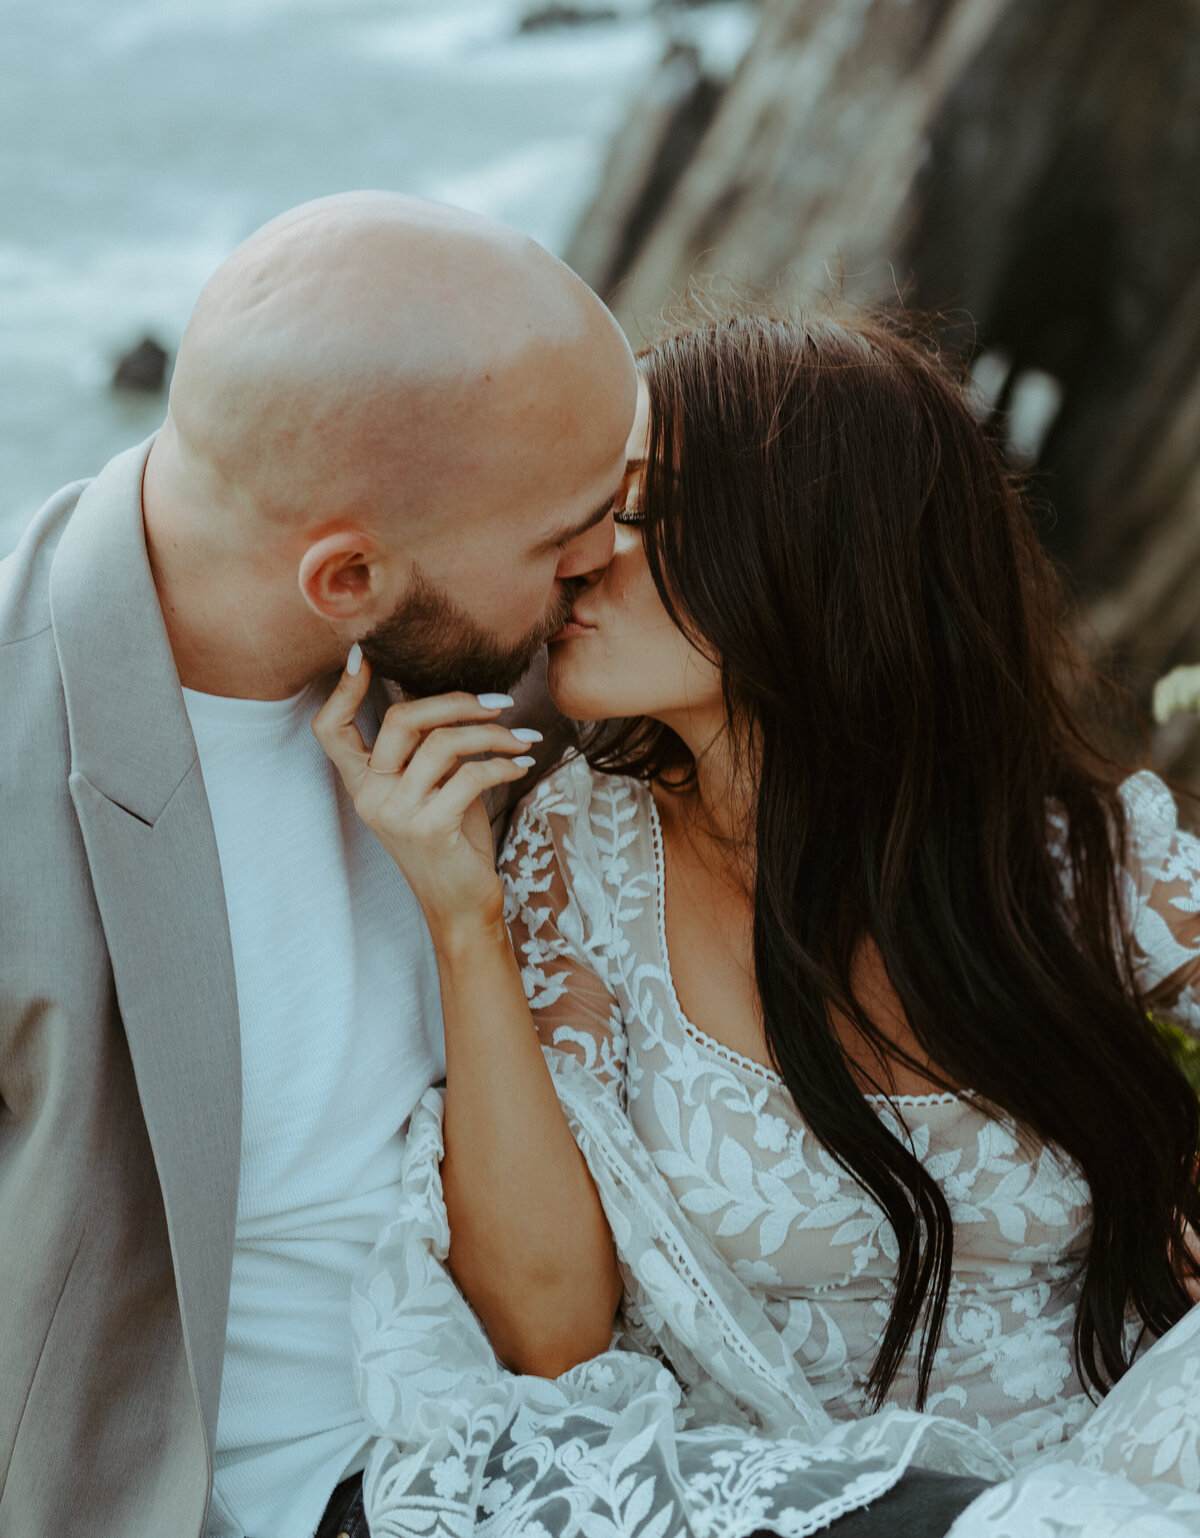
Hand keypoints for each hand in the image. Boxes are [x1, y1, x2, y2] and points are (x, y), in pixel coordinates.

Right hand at [312, 650, 540, 933]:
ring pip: (442, 744)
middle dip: (455, 700)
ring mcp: (396, 814)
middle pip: (399, 720)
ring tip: (522, 737)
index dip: (342, 690)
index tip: (363, 654)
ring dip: (492, 734)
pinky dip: (503, 764)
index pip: (330, 729)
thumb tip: (445, 695)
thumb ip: (427, 747)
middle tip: (498, 702)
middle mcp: (370, 796)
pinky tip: (522, 765)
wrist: (461, 904)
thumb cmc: (451, 839)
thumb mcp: (432, 787)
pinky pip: (469, 776)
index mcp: (362, 783)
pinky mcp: (429, 829)